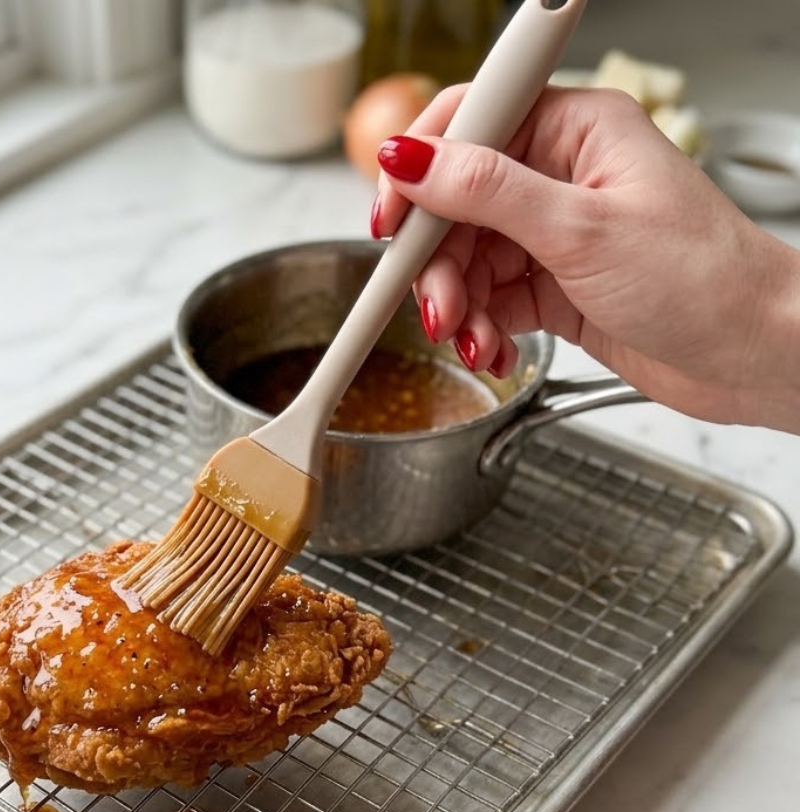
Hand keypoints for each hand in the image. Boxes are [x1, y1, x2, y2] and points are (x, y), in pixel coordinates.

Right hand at [371, 86, 799, 434]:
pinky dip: (484, 330)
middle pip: (456, 206)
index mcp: (574, 131)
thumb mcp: (581, 229)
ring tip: (475, 340)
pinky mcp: (555, 286)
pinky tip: (496, 350)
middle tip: (441, 308)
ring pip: (468, 260)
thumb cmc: (702, 277)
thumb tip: (409, 159)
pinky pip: (492, 301)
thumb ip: (486, 193)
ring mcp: (554, 233)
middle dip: (439, 264)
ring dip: (460, 307)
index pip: (469, 125)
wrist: (752, 354)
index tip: (391, 221)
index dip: (420, 171)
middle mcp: (559, 176)